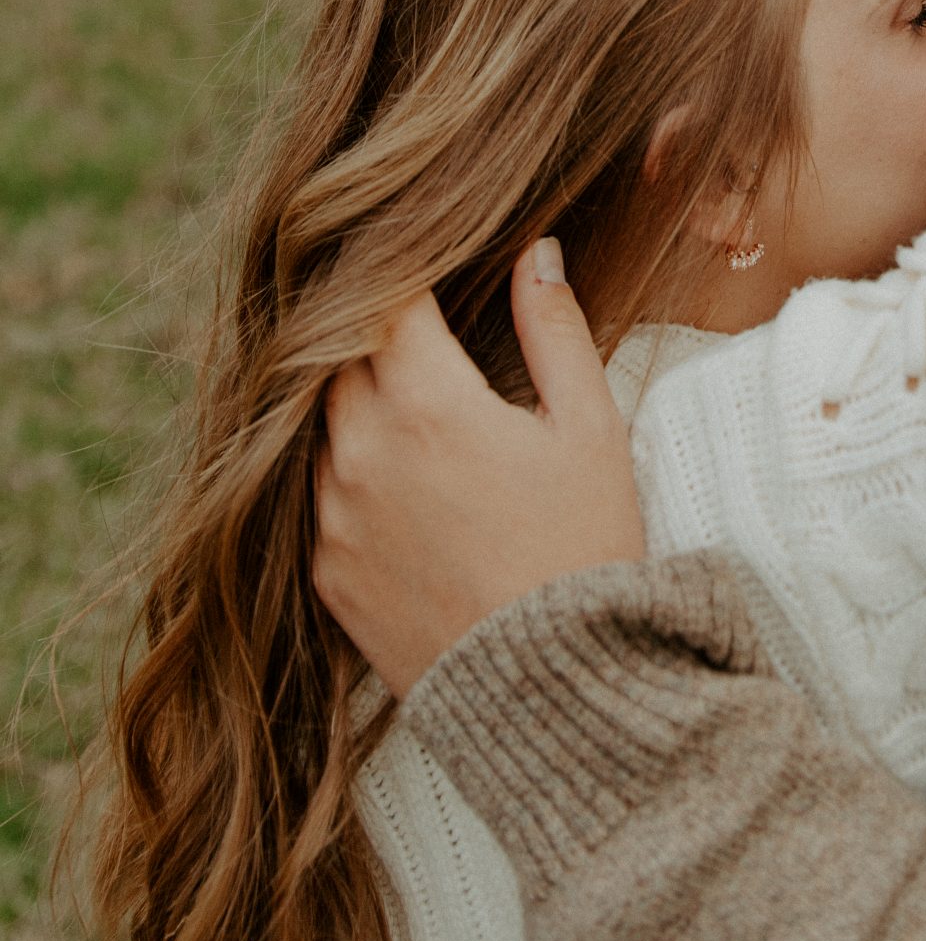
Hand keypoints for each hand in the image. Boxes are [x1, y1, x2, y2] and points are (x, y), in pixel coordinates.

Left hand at [313, 240, 644, 697]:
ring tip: (417, 416)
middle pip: (342, 356)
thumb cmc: (587, 547)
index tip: (427, 273)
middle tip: (424, 339)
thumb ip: (554, 330)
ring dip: (360, 406)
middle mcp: (362, 449)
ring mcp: (334, 514)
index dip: (406, 279)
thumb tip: (534, 252)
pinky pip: (319, 496)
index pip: (388, 303)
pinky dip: (352, 476)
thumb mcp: (590, 428)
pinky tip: (406, 488)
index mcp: (428, 402)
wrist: (557, 688)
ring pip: (322, 424)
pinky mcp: (326, 571)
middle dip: (379, 339)